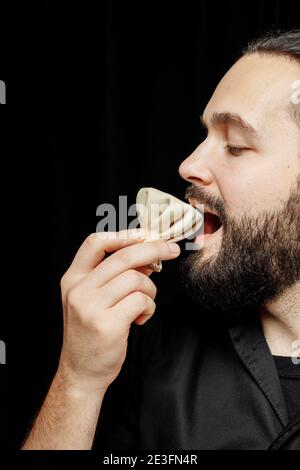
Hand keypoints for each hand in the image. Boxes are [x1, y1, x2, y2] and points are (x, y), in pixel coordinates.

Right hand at [57, 229, 180, 393]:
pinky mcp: (107, 324)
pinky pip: (141, 301)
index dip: (124, 235)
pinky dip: (149, 307)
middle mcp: (79, 289)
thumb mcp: (95, 299)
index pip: (95, 242)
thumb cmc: (92, 333)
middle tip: (171, 250)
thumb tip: (148, 255)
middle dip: (154, 249)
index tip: (145, 235)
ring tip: (144, 304)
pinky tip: (140, 319)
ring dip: (150, 290)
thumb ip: (116, 276)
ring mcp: (91, 307)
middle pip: (123, 256)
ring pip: (136, 279)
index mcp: (73, 279)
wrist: (81, 372)